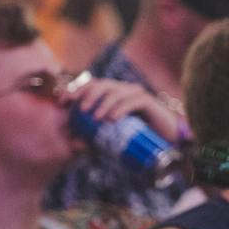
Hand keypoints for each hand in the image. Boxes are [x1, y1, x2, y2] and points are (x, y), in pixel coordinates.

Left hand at [68, 77, 182, 141]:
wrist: (166, 142)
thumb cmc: (138, 139)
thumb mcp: (112, 139)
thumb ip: (94, 140)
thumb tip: (74, 144)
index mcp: (113, 95)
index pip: (91, 86)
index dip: (75, 91)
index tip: (62, 102)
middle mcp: (124, 90)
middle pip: (102, 84)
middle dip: (88, 94)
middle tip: (80, 110)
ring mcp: (137, 94)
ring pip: (116, 91)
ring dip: (103, 103)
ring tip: (96, 118)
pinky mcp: (149, 102)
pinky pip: (132, 101)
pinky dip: (120, 109)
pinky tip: (112, 119)